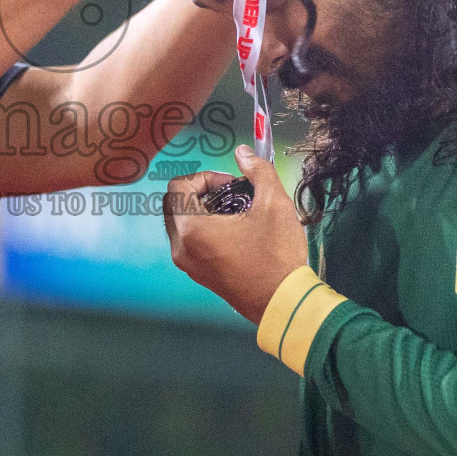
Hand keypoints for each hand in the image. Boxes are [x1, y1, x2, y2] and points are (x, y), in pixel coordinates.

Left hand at [164, 144, 309, 322]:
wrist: (282, 302)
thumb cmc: (277, 254)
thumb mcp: (274, 203)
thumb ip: (258, 171)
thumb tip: (243, 153)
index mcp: (192, 229)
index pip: (178, 186)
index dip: (204, 177)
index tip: (232, 184)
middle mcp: (181, 247)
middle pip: (173, 204)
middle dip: (199, 192)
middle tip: (231, 194)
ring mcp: (187, 264)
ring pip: (179, 224)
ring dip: (201, 210)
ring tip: (234, 212)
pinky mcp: (197, 275)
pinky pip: (188, 242)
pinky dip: (202, 229)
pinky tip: (234, 232)